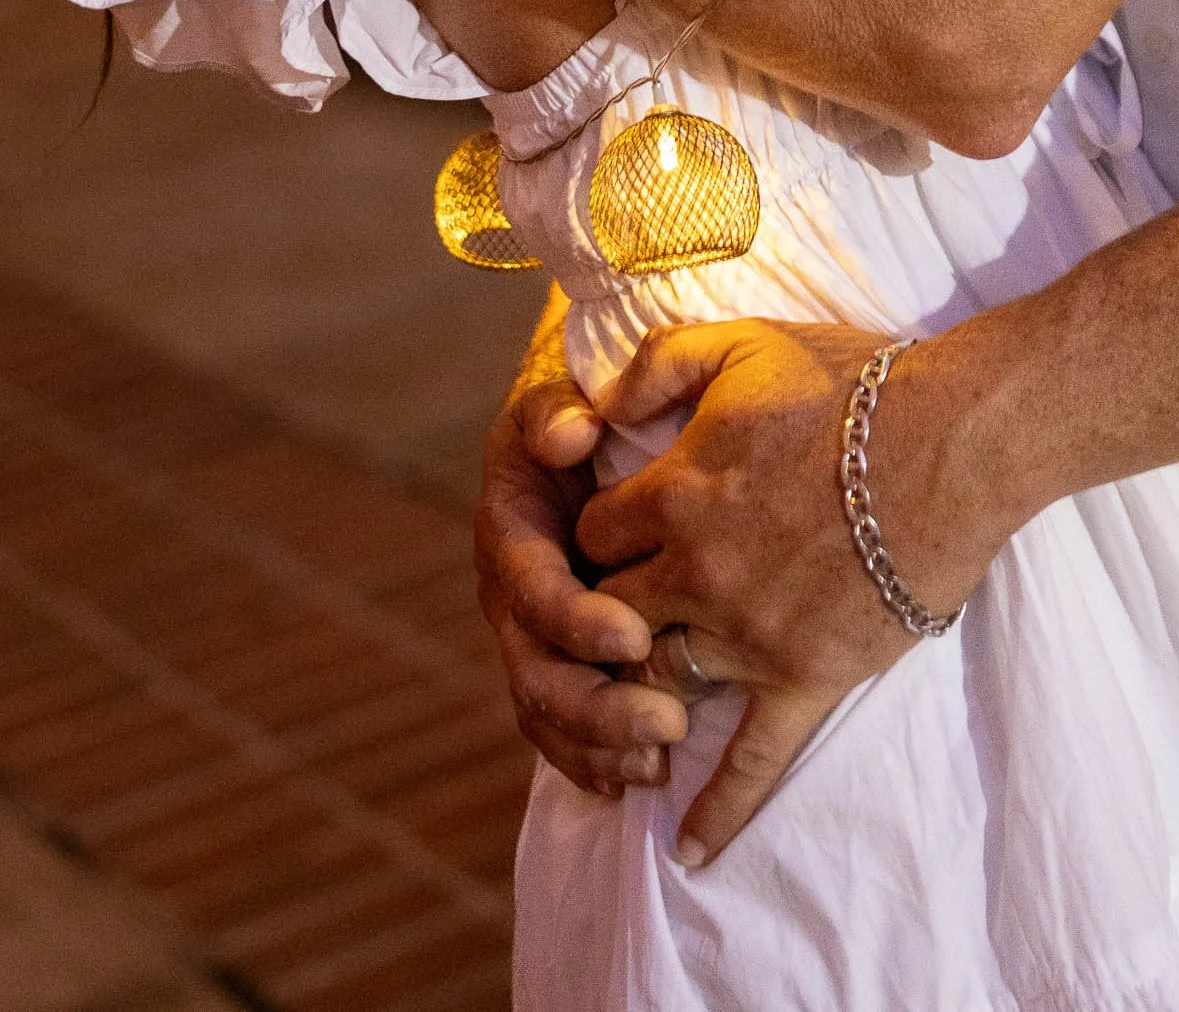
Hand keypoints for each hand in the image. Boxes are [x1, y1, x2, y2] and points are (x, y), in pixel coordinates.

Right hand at [474, 330, 687, 798]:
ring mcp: (530, 638)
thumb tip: (573, 433)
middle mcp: (511, 596)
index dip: (577, 621)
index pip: (534, 590)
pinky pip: (560, 730)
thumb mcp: (563, 396)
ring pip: (546, 712)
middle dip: (596, 707)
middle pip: (536, 671)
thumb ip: (557, 410)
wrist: (579, 439)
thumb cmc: (583, 417)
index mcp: (511, 533)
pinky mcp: (557, 665)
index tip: (635, 638)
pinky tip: (633, 781)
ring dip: (598, 746)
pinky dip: (590, 761)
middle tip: (667, 725)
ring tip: (659, 763)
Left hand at [577, 318, 998, 861]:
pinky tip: (688, 851)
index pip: (591, 534)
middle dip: (603, 615)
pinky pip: (751, 762)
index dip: (596, 532)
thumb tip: (597, 401)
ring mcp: (748, 635)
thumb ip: (656, 363)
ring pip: (660, 682)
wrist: (951, 442)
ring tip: (633, 707)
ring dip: (642, 691)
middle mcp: (696, 573)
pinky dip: (717, 810)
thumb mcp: (741, 343)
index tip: (613, 533)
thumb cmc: (853, 386)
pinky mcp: (805, 679)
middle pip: (610, 616)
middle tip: (611, 620)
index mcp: (675, 494)